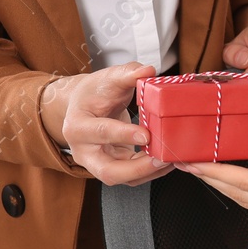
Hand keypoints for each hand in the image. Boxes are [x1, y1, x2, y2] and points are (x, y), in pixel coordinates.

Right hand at [43, 62, 172, 186]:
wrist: (84, 106)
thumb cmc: (95, 93)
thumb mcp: (108, 78)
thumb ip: (127, 74)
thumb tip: (148, 70)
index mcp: (77, 125)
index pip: (100, 133)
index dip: (123, 135)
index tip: (146, 135)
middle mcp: (83, 150)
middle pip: (107, 171)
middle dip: (136, 169)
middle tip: (161, 159)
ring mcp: (96, 163)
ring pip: (121, 178)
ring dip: (147, 172)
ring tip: (170, 159)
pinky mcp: (111, 168)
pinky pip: (131, 177)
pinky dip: (150, 171)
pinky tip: (166, 161)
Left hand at [177, 140, 247, 248]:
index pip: (242, 180)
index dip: (213, 170)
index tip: (190, 161)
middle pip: (237, 193)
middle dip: (209, 178)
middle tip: (185, 163)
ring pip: (246, 201)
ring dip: (222, 186)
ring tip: (206, 171)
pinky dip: (241, 192)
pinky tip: (240, 184)